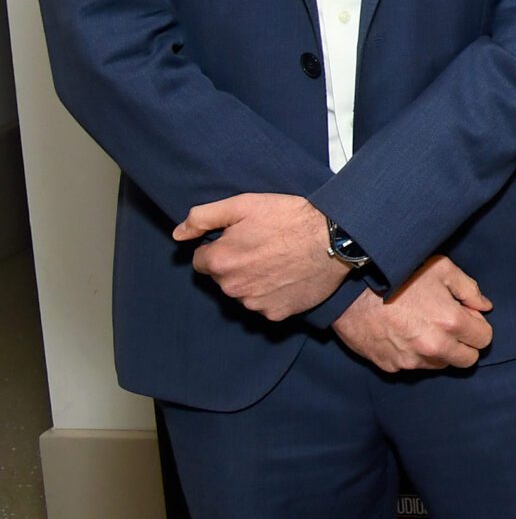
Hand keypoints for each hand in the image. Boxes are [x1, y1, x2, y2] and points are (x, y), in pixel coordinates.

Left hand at [176, 193, 345, 318]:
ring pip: (243, 293)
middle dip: (236, 265)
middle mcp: (233, 287)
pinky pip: (265, 305)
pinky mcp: (277, 313)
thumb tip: (178, 234)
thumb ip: (203, 218)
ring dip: (253, 281)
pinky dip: (273, 294)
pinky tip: (288, 276)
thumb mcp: (244, 204)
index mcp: (221, 261)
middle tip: (263, 247)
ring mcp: (255, 304)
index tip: (241, 239)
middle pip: (223, 278)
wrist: (335, 239)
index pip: (202, 260)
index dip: (221, 247)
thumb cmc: (290, 218)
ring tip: (279, 261)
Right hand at [331, 255, 494, 372]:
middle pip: (466, 360)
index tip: (466, 317)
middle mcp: (433, 347)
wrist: (351, 291)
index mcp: (450, 323)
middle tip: (450, 326)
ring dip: (439, 351)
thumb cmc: (398, 275)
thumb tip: (484, 306)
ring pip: (440, 365)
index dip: (478, 327)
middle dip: (464, 345)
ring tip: (423, 327)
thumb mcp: (441, 269)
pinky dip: (414, 354)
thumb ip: (469, 289)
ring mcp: (411, 360)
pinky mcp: (391, 366)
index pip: (483, 340)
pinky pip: (413, 366)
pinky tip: (403, 334)